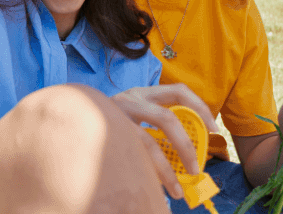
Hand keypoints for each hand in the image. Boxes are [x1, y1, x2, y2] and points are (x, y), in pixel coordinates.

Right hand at [111, 84, 217, 200]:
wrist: (69, 119)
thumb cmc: (108, 124)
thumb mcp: (134, 117)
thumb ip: (156, 128)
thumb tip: (188, 158)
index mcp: (143, 92)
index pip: (178, 91)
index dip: (200, 108)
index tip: (214, 130)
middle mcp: (129, 99)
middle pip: (167, 117)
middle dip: (186, 146)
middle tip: (196, 169)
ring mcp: (115, 116)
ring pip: (148, 142)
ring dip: (167, 170)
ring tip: (178, 192)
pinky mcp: (104, 135)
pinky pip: (132, 157)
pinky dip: (147, 176)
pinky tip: (153, 190)